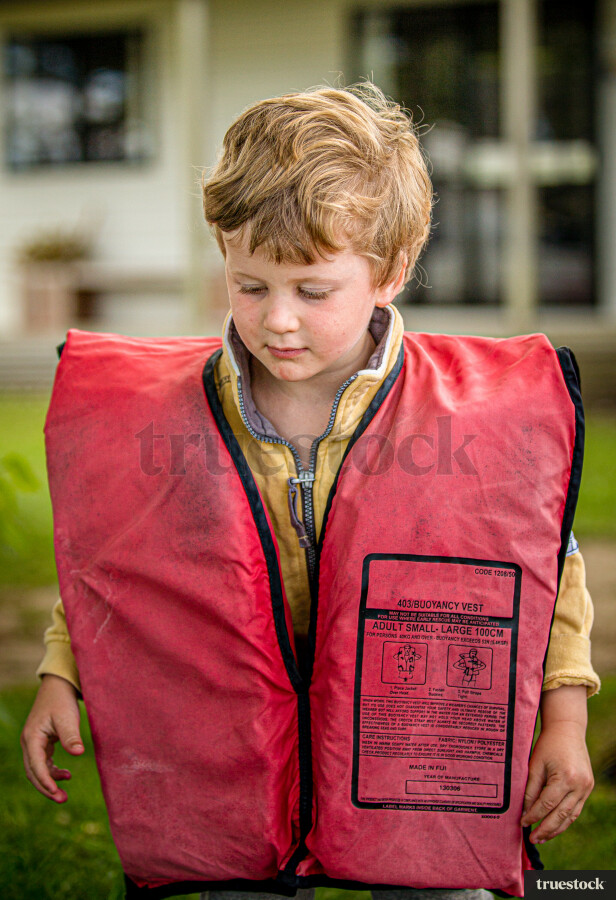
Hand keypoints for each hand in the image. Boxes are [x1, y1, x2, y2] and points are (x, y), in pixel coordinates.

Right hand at [21, 674, 83, 802]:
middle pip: (33, 772)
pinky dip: (52, 772)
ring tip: (64, 794)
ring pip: (37, 770)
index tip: (56, 792)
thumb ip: (71, 736)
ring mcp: (33, 744)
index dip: (45, 780)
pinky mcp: (41, 743)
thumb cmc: (62, 700)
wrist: (58, 686)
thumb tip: (78, 753)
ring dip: (49, 782)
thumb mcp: (68, 717)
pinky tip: (67, 774)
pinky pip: (43, 764)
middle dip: (46, 788)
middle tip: (63, 800)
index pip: (36, 765)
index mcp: (32, 737)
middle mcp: (29, 742)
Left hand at [521, 686, 593, 842]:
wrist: (568, 729)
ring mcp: (586, 788)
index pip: (547, 804)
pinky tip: (554, 826)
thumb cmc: (548, 744)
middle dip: (545, 829)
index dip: (533, 816)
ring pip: (570, 816)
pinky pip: (576, 809)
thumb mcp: (535, 764)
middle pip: (560, 815)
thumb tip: (525, 811)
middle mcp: (579, 785)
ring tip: (542, 838)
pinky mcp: (587, 788)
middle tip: (532, 839)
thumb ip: (531, 788)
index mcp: (565, 777)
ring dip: (556, 829)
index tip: (522, 823)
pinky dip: (565, 820)